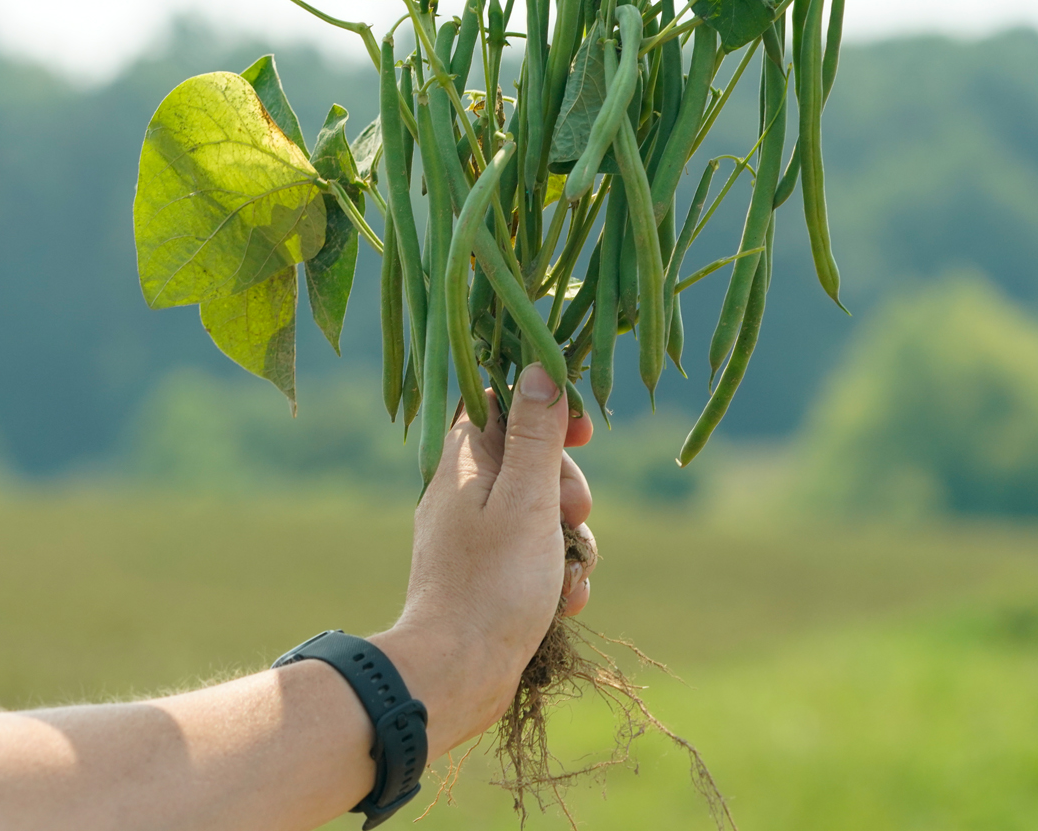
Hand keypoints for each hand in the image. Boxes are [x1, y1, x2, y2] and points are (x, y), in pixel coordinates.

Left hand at [371, 365, 593, 748]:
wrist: (454, 673)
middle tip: (574, 517)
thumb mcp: (526, 500)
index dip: (545, 408)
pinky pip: (534, 558)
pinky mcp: (487, 576)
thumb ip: (535, 434)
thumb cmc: (491, 583)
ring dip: (570, 542)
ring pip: (541, 514)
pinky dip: (555, 575)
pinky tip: (564, 603)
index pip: (501, 402)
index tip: (582, 433)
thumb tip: (538, 364)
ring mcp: (473, 536)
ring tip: (569, 574)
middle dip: (567, 488)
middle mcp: (463, 492)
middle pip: (531, 461)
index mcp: (463, 462)